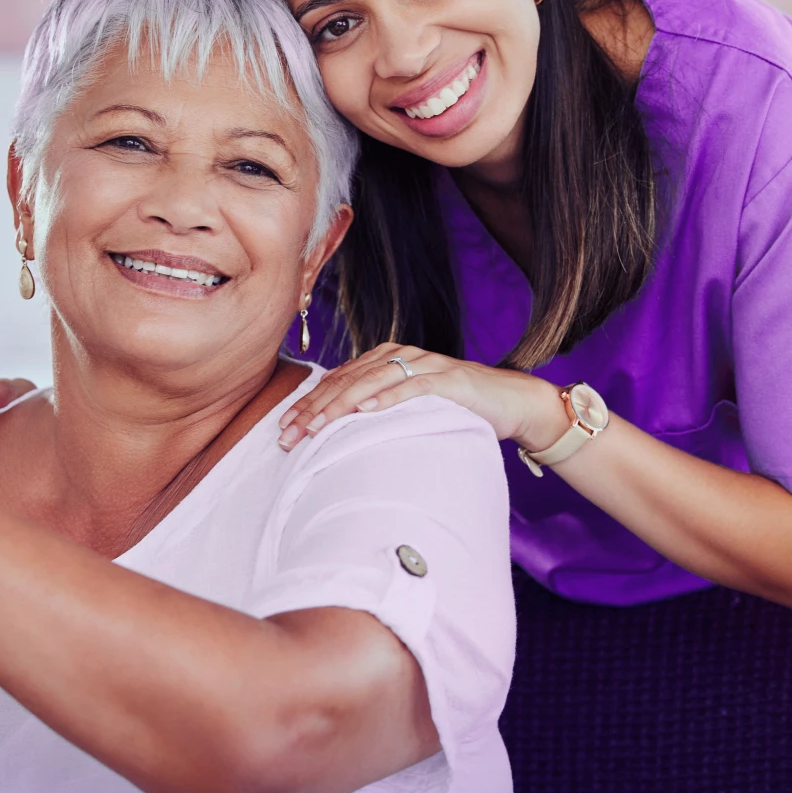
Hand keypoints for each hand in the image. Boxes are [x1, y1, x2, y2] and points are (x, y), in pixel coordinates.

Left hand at [275, 342, 568, 450]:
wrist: (509, 402)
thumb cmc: (454, 409)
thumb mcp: (406, 408)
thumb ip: (374, 410)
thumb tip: (334, 434)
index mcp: (383, 360)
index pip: (336, 382)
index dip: (307, 405)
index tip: (282, 431)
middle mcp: (399, 356)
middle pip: (346, 382)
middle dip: (313, 409)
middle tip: (288, 436)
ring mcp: (424, 365)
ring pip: (372, 382)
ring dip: (340, 405)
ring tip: (316, 426)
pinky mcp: (448, 380)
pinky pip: (412, 387)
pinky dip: (387, 398)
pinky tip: (365, 411)